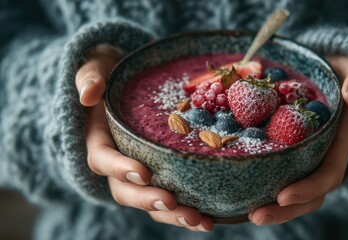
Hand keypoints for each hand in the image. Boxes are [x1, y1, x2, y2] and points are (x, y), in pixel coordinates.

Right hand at [75, 44, 212, 231]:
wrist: (128, 80)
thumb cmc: (112, 72)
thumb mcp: (97, 65)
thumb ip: (90, 77)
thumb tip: (88, 95)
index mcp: (99, 139)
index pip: (102, 159)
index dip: (119, 169)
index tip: (142, 172)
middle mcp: (117, 162)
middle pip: (126, 190)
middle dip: (148, 200)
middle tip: (172, 203)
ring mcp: (139, 170)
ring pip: (150, 200)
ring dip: (172, 214)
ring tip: (199, 220)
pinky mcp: (160, 173)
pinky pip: (169, 197)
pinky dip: (186, 210)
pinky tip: (209, 218)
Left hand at [248, 55, 347, 224]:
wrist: (324, 72)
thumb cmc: (339, 72)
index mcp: (339, 144)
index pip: (328, 174)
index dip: (308, 188)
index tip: (283, 195)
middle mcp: (322, 157)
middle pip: (309, 194)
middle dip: (285, 210)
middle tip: (256, 216)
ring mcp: (305, 158)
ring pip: (292, 192)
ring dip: (273, 208)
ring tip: (247, 214)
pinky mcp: (288, 154)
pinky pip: (277, 175)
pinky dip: (262, 187)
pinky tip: (239, 192)